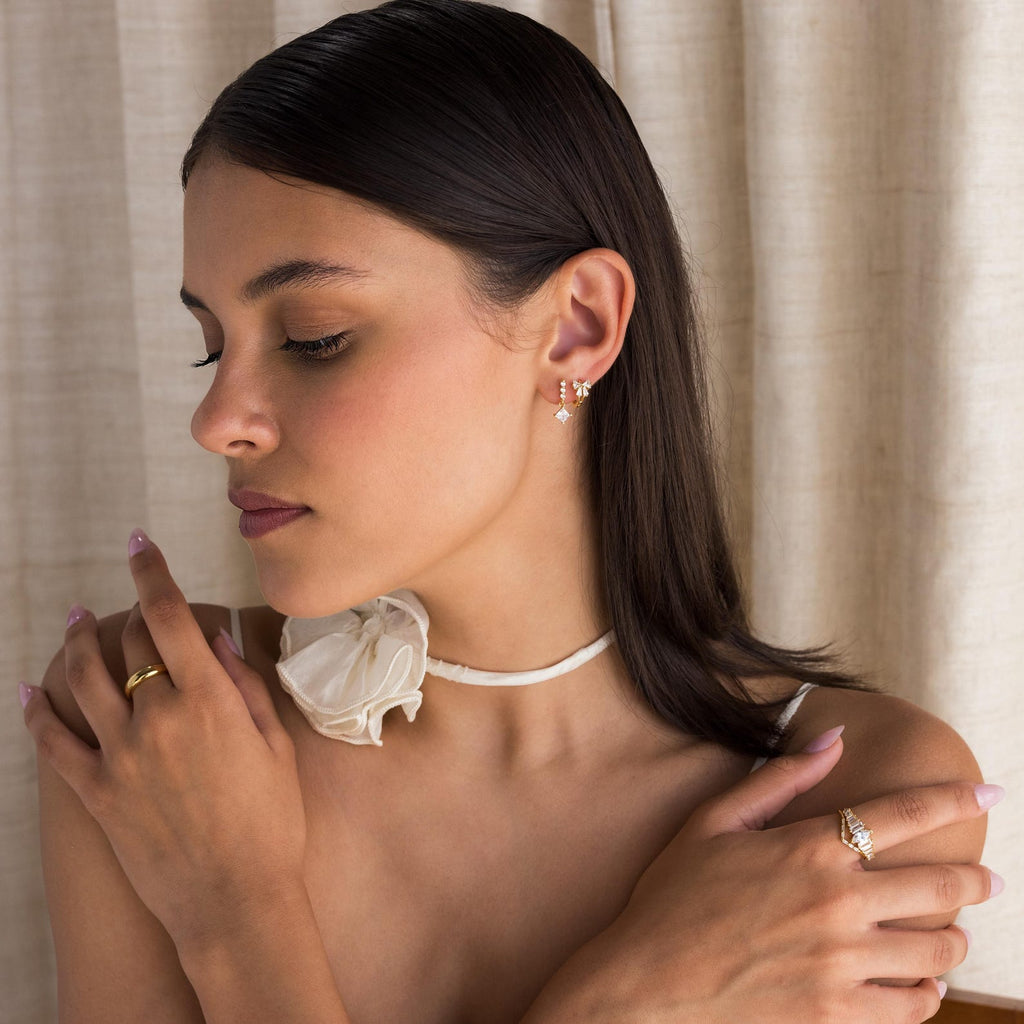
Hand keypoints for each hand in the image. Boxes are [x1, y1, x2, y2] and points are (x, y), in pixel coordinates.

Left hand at [21, 529, 306, 952]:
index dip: (151, 571)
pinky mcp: (96, 794)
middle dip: (129, 612)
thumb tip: (217, 640)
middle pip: (128, 642)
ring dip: (73, 644)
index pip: (168, 615)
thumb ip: (244, 685)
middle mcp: (157, 717)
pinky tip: (28, 692)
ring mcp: (120, 756)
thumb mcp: (274, 744)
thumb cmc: (271, 820)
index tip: (140, 544)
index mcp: (208, 699)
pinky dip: (36, 713)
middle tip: (132, 604)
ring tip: (72, 623)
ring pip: (82, 680)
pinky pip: (54, 744)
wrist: (236, 897)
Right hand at [525, 732, 999, 1023]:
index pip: (904, 813)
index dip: (955, 798)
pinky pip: (912, 1006)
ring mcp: (842, 962)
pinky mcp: (837, 1013)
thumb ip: (780, 778)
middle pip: (940, 886)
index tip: (991, 794)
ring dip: (956, 938)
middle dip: (976, 880)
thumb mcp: (713, 822)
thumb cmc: (674, 896)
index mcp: (808, 849)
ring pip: (936, 950)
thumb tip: (835, 738)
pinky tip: (925, 984)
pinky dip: (930, 993)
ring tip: (954, 932)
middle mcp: (837, 903)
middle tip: (990, 880)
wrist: (648, 981)